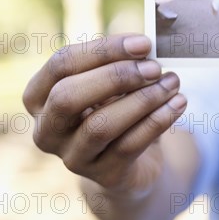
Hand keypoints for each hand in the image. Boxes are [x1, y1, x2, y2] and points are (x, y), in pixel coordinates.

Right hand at [22, 34, 186, 195]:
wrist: (135, 160)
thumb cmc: (118, 107)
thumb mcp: (113, 82)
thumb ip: (119, 63)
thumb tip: (144, 47)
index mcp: (40, 96)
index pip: (61, 64)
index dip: (104, 50)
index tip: (143, 43)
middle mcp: (47, 130)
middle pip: (69, 96)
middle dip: (116, 77)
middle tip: (154, 67)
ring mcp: (72, 157)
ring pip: (101, 125)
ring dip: (143, 99)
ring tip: (172, 82)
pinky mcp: (103, 176)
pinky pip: (130, 146)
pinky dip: (158, 120)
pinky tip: (178, 103)